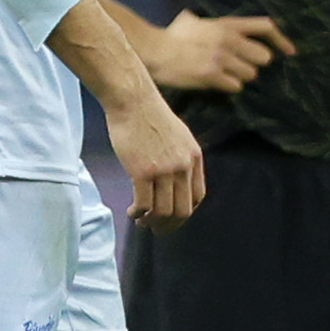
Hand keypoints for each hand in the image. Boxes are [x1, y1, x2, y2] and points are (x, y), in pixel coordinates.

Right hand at [104, 87, 205, 230]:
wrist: (132, 100)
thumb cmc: (149, 116)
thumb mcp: (177, 135)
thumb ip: (181, 157)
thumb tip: (177, 180)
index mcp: (194, 157)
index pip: (197, 197)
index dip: (185, 212)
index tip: (172, 217)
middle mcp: (183, 166)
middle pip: (182, 210)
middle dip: (170, 225)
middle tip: (157, 230)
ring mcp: (164, 170)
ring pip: (163, 211)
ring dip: (152, 222)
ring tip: (142, 222)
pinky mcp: (143, 172)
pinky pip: (144, 205)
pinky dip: (138, 214)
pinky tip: (132, 213)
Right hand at [145, 9, 293, 92]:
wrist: (155, 50)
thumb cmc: (172, 36)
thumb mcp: (195, 20)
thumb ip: (213, 24)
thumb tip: (216, 26)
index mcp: (227, 24)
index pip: (265, 27)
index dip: (281, 40)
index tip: (290, 52)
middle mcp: (228, 39)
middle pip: (262, 57)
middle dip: (253, 65)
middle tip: (239, 66)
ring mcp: (222, 58)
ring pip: (250, 75)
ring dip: (240, 77)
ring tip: (223, 74)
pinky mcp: (213, 75)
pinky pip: (235, 87)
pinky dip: (228, 87)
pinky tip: (215, 82)